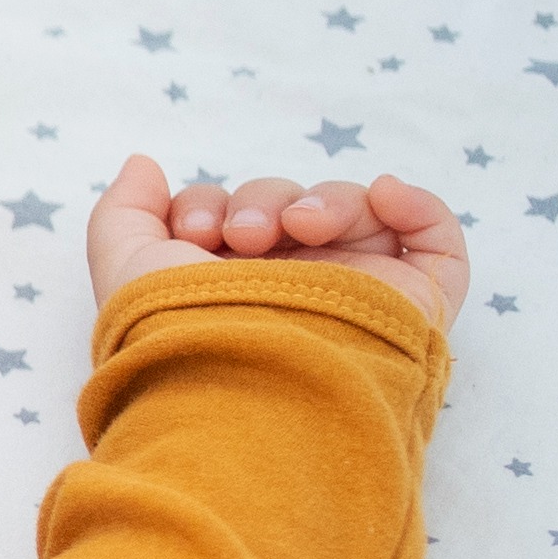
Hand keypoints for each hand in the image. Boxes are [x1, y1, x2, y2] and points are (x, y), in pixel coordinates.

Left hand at [87, 151, 470, 328]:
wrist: (247, 394)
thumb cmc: (181, 339)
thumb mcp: (125, 269)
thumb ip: (123, 212)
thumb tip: (143, 164)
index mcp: (232, 292)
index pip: (230, 220)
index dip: (208, 205)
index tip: (191, 229)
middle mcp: (295, 294)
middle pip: (291, 210)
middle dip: (261, 204)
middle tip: (242, 237)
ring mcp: (356, 296)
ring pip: (355, 214)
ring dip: (323, 201)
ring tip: (298, 227)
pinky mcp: (412, 305)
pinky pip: (434, 243)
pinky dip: (414, 206)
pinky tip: (383, 193)